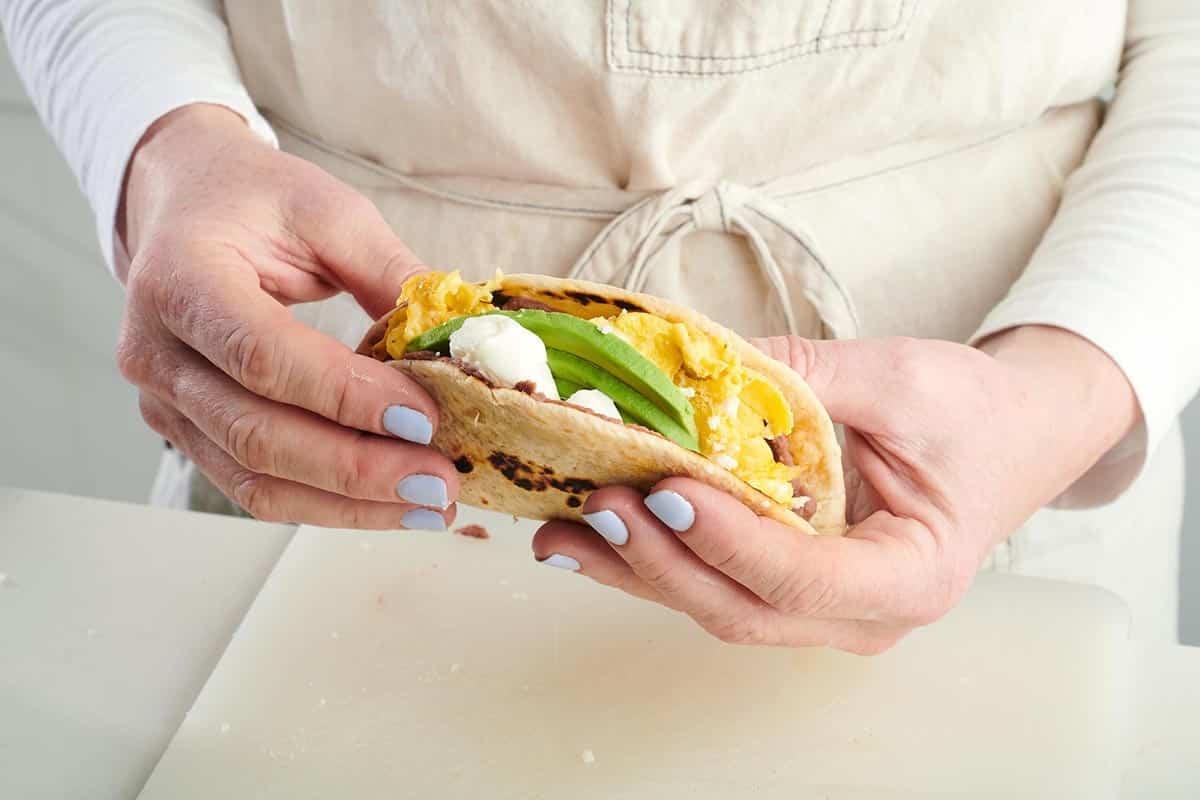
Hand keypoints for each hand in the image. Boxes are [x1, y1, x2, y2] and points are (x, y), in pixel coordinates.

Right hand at [117, 104, 458, 527]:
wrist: (184, 205)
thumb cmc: (256, 202)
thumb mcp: (332, 214)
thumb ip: (392, 276)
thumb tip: (460, 345)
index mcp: (181, 278)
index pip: (263, 356)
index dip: (346, 396)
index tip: (425, 418)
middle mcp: (156, 350)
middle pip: (257, 434)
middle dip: (358, 469)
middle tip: (440, 481)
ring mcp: (164, 401)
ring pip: (255, 479)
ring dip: (349, 504)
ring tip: (429, 505)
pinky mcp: (186, 432)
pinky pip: (255, 486)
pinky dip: (326, 504)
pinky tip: (389, 504)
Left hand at [532, 327, 1137, 652]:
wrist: (1011, 432)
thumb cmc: (976, 412)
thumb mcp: (903, 380)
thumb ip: (806, 375)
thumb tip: (698, 365)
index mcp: (912, 576)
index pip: (805, 578)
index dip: (728, 539)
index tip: (668, 487)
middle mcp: (863, 615)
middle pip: (743, 608)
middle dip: (661, 560)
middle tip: (596, 504)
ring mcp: (822, 610)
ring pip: (715, 603)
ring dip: (636, 568)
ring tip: (560, 531)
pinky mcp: (788, 585)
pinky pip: (714, 580)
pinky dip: (653, 556)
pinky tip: (591, 535)